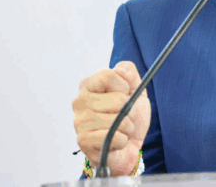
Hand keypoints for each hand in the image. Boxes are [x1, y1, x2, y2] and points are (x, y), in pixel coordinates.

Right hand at [72, 61, 150, 175]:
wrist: (128, 145)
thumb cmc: (128, 116)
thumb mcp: (136, 89)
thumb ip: (129, 72)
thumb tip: (120, 70)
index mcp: (89, 85)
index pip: (107, 75)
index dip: (124, 86)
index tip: (125, 94)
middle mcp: (80, 101)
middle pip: (118, 99)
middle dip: (130, 110)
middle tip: (124, 116)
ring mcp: (79, 122)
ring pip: (119, 120)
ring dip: (127, 127)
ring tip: (120, 129)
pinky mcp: (83, 141)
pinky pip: (115, 137)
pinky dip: (122, 141)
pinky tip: (115, 141)